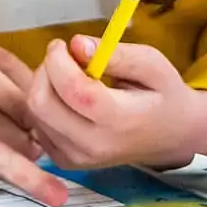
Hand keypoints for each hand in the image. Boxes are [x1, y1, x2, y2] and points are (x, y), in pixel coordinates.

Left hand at [25, 36, 206, 170]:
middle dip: (45, 71)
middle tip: (63, 57)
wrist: (172, 137)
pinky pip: (38, 126)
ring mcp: (77, 159)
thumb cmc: (163, 95)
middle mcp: (94, 146)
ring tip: (68, 75)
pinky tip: (66, 97)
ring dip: (43, 86)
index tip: (63, 44)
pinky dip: (45, 105)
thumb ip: (116, 54)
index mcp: (120, 121)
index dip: (59, 61)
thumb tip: (77, 44)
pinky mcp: (65, 162)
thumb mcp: (153, 64)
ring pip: (35, 114)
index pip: (73, 90)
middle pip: (42, 104)